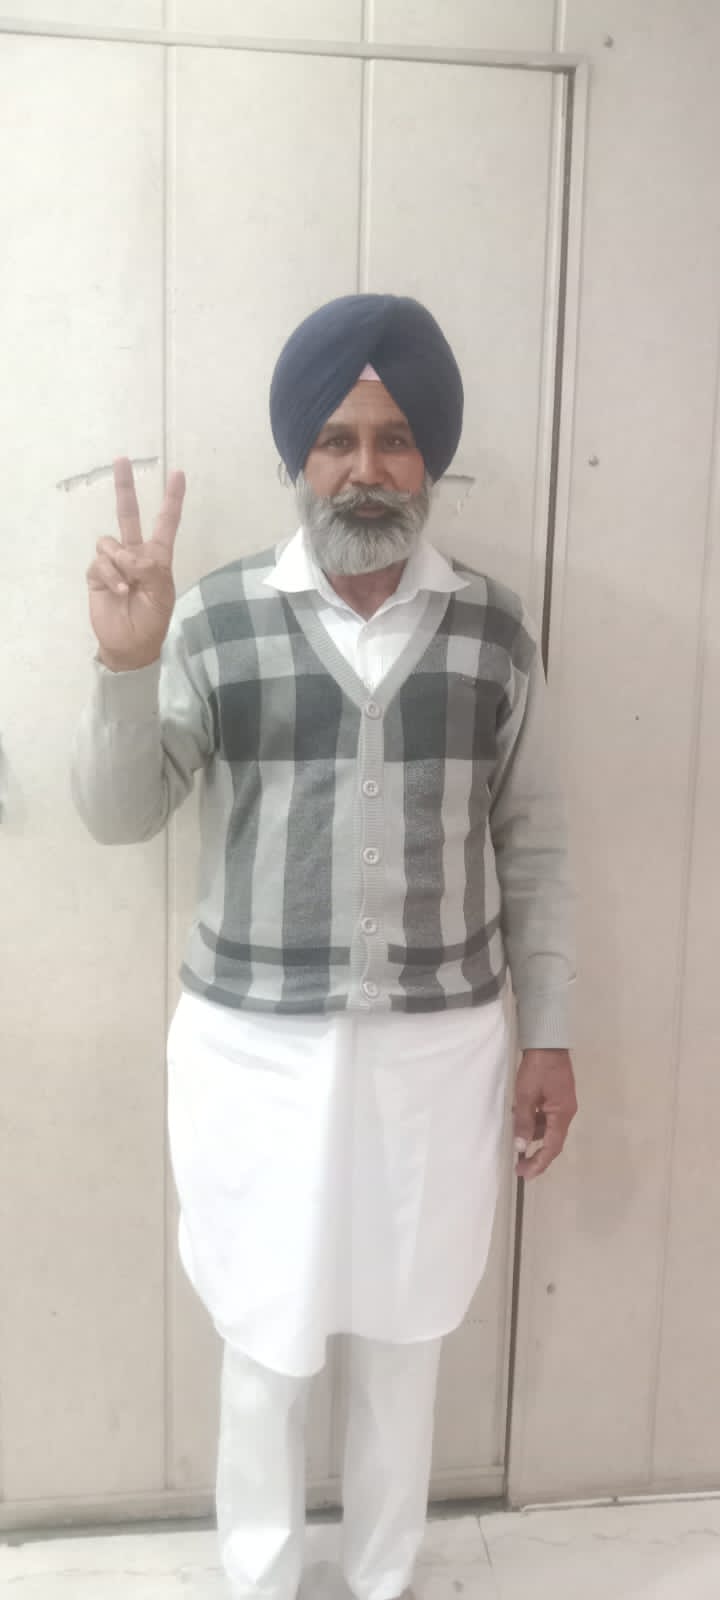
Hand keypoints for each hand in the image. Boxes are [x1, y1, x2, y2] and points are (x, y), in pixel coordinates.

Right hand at [86, 457, 185, 670]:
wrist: (129, 645)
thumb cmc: (152, 620)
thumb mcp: (162, 593)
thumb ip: (150, 569)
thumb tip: (127, 555)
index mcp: (158, 557)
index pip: (166, 522)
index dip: (172, 499)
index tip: (178, 474)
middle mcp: (135, 554)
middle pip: (128, 515)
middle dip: (125, 488)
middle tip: (122, 460)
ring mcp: (114, 563)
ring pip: (110, 542)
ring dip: (120, 561)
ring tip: (127, 585)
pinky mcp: (97, 573)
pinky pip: (100, 562)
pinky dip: (110, 575)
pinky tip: (118, 591)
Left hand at [513, 1048, 576, 1179]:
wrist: (547, 1042)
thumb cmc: (537, 1068)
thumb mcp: (526, 1095)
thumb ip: (523, 1121)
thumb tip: (520, 1147)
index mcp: (562, 1114)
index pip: (552, 1146)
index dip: (539, 1162)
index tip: (525, 1174)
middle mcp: (566, 1112)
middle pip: (552, 1140)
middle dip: (536, 1155)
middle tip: (519, 1167)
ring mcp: (563, 1104)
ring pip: (548, 1129)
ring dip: (533, 1137)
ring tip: (515, 1141)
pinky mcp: (557, 1097)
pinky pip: (547, 1117)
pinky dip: (535, 1123)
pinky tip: (522, 1121)